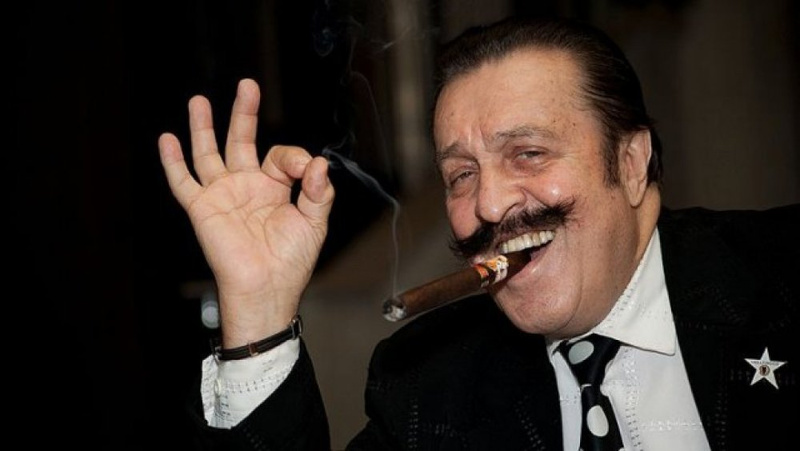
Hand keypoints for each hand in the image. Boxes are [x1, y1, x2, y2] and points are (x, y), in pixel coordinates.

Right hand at [158, 79, 334, 346]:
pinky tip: (167, 140)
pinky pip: (183, 182)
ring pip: (209, 153)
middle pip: (241, 140)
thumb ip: (319, 191)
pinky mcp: (203, 209)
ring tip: (199, 100)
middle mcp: (246, 187)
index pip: (281, 156)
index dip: (294, 157)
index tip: (306, 169)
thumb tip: (319, 162)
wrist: (267, 289)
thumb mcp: (314, 222)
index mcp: (274, 189)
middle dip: (243, 113)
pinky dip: (173, 162)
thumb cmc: (291, 262)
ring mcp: (222, 195)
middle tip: (247, 86)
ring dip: (204, 127)